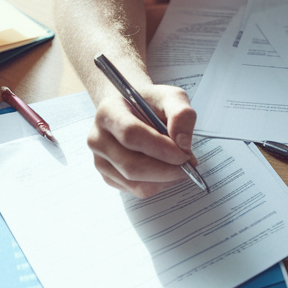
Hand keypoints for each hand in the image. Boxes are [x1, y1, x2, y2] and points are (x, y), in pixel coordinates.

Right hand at [86, 83, 197, 198]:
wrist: (133, 109)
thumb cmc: (150, 102)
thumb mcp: (171, 96)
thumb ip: (181, 114)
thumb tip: (183, 144)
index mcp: (108, 112)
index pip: (131, 134)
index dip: (160, 148)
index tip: (185, 153)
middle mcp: (98, 138)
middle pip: (131, 165)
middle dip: (167, 170)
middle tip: (190, 163)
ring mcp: (100, 160)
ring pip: (135, 182)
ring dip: (165, 179)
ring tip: (182, 166)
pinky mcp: (108, 177)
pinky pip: (137, 190)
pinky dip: (159, 184)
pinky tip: (168, 171)